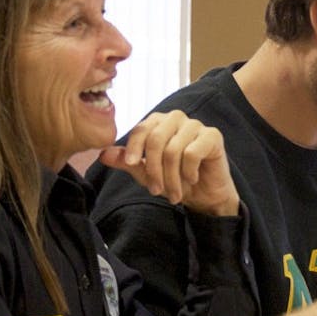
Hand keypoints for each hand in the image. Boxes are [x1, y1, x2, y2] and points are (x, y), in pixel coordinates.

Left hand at [98, 110, 239, 216]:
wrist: (205, 196)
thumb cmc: (176, 180)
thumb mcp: (146, 174)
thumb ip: (127, 162)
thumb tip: (103, 154)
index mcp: (159, 123)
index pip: (142, 128)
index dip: (134, 147)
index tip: (131, 164)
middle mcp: (176, 119)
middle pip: (156, 139)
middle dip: (154, 169)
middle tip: (156, 191)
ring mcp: (196, 125)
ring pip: (173, 149)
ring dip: (172, 177)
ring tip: (174, 193)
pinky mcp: (213, 136)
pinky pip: (192, 153)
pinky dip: (189, 171)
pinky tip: (192, 178)